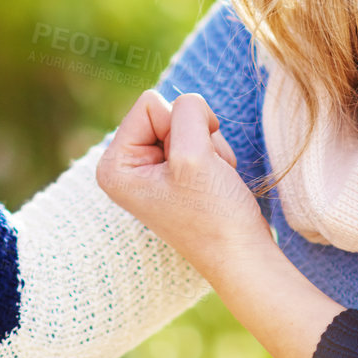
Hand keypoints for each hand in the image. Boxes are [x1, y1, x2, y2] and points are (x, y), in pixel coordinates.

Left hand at [96, 90, 272, 277]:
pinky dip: (215, 154)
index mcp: (115, 164)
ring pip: (188, 121)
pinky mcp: (175, 171)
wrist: (242, 255)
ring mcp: (151, 168)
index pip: (150, 103)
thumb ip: (187, 111)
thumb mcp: (194, 154)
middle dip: (195, 136)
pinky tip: (215, 182)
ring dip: (208, 147)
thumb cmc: (214, 214)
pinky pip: (199, 135)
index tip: (187, 167)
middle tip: (201, 175)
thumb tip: (188, 102)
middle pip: (168, 110)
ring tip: (209, 182)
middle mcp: (126, 165)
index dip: (179, 127)